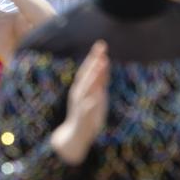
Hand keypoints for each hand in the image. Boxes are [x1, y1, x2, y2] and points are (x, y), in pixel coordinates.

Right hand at [52, 40, 108, 165]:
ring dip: (93, 76)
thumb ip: (100, 81)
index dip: (94, 57)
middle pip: (87, 74)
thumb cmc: (88, 113)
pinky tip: (97, 97)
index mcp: (83, 87)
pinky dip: (91, 102)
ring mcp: (80, 103)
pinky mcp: (83, 115)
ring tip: (100, 65)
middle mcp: (80, 92)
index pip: (89, 69)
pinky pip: (87, 108)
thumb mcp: (96, 94)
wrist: (76, 134)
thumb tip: (104, 63)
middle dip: (94, 61)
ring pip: (87, 87)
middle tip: (101, 48)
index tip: (101, 44)